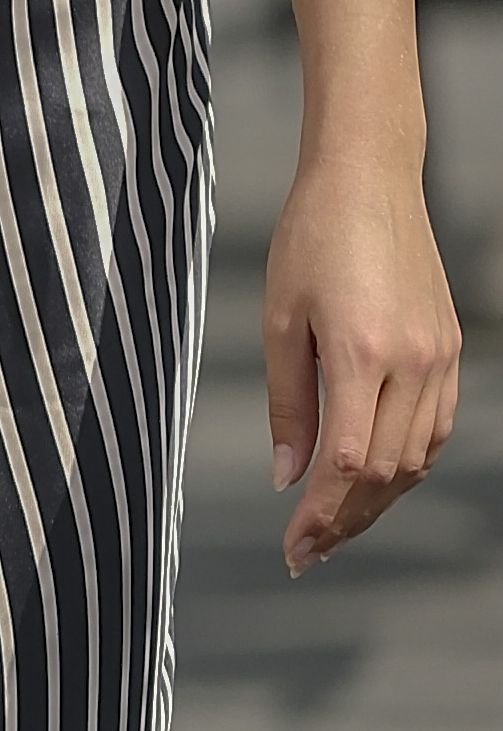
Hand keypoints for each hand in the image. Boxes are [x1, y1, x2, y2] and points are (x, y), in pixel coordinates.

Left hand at [262, 147, 461, 576]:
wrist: (369, 178)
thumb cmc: (311, 237)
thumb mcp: (279, 319)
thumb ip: (287, 404)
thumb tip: (287, 476)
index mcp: (363, 352)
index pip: (348, 461)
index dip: (321, 515)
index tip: (293, 547)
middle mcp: (413, 360)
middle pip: (386, 470)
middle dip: (347, 520)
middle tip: (308, 551)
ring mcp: (440, 355)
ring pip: (417, 457)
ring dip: (379, 500)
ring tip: (336, 526)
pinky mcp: (451, 347)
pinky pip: (436, 427)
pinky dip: (408, 463)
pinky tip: (376, 479)